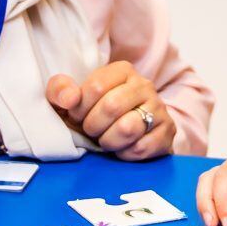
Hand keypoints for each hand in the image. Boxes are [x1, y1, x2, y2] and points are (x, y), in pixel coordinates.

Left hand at [46, 60, 175, 159]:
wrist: (122, 138)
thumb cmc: (92, 115)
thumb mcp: (69, 100)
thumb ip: (59, 90)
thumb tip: (70, 98)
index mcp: (122, 71)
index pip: (96, 86)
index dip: (80, 108)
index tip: (79, 115)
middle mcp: (145, 85)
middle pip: (112, 106)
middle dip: (93, 126)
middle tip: (91, 131)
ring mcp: (159, 109)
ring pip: (128, 128)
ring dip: (109, 141)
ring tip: (106, 139)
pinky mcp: (167, 133)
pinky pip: (140, 148)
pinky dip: (124, 154)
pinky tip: (122, 149)